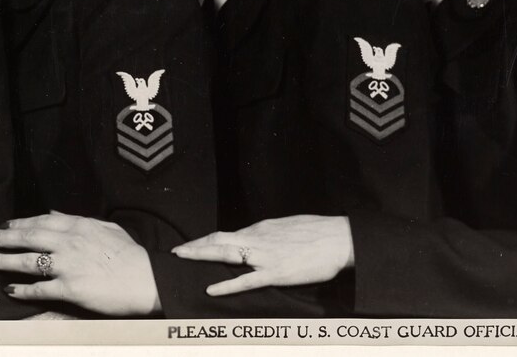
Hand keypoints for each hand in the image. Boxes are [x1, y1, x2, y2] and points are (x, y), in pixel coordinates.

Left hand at [0, 212, 160, 315]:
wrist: (146, 279)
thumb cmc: (130, 255)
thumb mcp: (106, 228)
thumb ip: (78, 220)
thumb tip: (56, 214)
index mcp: (78, 226)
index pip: (40, 220)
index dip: (18, 222)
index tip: (3, 225)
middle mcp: (68, 242)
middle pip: (26, 237)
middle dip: (0, 237)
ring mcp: (67, 265)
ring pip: (26, 261)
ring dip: (2, 260)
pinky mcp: (70, 288)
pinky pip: (39, 289)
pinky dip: (22, 290)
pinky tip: (8, 290)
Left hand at [172, 215, 353, 295]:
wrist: (339, 238)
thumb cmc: (318, 232)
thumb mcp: (288, 227)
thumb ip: (270, 234)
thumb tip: (259, 239)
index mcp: (261, 228)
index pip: (228, 234)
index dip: (208, 239)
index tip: (194, 243)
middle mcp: (258, 239)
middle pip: (219, 240)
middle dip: (196, 246)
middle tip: (177, 251)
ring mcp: (265, 256)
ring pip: (226, 254)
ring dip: (202, 255)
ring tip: (183, 258)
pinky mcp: (276, 273)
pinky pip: (246, 280)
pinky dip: (226, 284)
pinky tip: (211, 289)